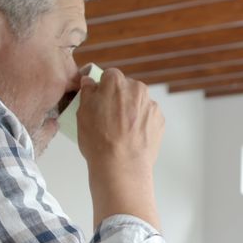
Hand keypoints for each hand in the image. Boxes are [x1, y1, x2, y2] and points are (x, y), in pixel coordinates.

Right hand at [74, 68, 163, 229]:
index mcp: (116, 83)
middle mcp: (137, 89)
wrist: (121, 166)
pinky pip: (148, 117)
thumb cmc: (99, 140)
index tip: (99, 100)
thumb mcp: (83, 113)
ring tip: (120, 132)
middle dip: (118, 99)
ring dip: (131, 111)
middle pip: (126, 88)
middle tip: (108, 118)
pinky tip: (131, 137)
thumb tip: (90, 83)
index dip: (103, 88)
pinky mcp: (160, 121)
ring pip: (138, 103)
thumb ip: (88, 92)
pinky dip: (141, 124)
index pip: (109, 76)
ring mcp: (151, 105)